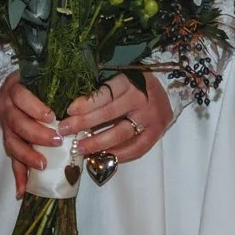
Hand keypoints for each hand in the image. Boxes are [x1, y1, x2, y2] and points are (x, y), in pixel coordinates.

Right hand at [0, 74, 61, 196]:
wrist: (15, 84)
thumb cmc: (35, 81)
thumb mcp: (43, 76)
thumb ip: (59, 85)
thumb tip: (85, 96)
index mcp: (14, 88)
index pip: (22, 97)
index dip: (35, 108)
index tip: (52, 117)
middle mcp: (5, 107)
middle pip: (17, 123)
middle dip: (36, 134)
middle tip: (56, 141)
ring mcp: (4, 125)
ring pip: (12, 143)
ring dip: (27, 156)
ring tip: (42, 165)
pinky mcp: (8, 140)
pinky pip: (11, 159)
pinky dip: (18, 175)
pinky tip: (22, 190)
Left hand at [59, 74, 173, 164]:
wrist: (169, 89)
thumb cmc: (137, 83)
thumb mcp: (121, 78)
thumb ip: (102, 91)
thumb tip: (74, 109)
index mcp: (131, 81)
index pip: (106, 94)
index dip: (87, 103)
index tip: (70, 111)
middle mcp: (142, 99)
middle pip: (110, 114)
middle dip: (84, 124)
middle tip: (65, 131)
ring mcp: (151, 118)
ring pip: (121, 134)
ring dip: (98, 143)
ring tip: (80, 148)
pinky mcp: (157, 133)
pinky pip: (136, 148)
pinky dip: (118, 154)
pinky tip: (102, 156)